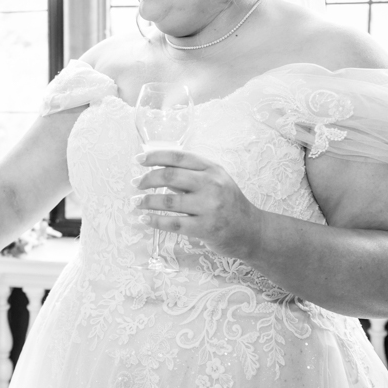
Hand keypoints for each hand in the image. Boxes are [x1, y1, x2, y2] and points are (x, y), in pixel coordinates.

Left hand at [132, 148, 263, 258]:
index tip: (138, 159)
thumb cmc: (228, 204)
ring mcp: (209, 207)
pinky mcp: (205, 228)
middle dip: (147, 179)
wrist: (251, 231)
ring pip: (168, 201)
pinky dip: (155, 221)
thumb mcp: (215, 182)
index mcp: (212, 169)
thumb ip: (190, 176)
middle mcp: (212, 184)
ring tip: (136, 202)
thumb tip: (157, 172)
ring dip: (147, 201)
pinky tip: (144, 219)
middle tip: (135, 183)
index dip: (155, 156)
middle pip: (170, 176)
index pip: (178, 156)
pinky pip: (173, 223)